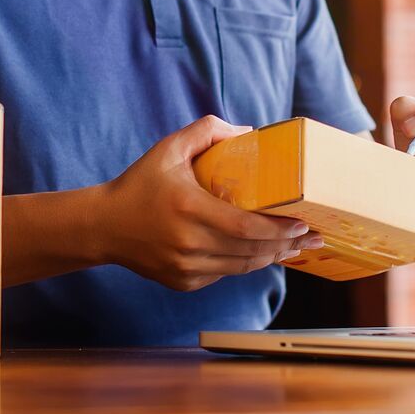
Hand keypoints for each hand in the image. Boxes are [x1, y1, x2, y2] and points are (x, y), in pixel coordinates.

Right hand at [98, 115, 324, 292]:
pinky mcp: (183, 282)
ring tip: (294, 246)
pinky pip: (223, 273)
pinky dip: (243, 263)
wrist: (103, 226)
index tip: (302, 222)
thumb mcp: (169, 148)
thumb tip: (248, 132)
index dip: (279, 228)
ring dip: (270, 257)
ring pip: (241, 267)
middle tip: (311, 236)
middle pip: (251, 251)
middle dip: (286, 244)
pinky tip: (259, 253)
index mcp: (189, 208)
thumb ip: (207, 131)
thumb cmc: (139, 184)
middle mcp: (188, 243)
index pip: (246, 226)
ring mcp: (185, 267)